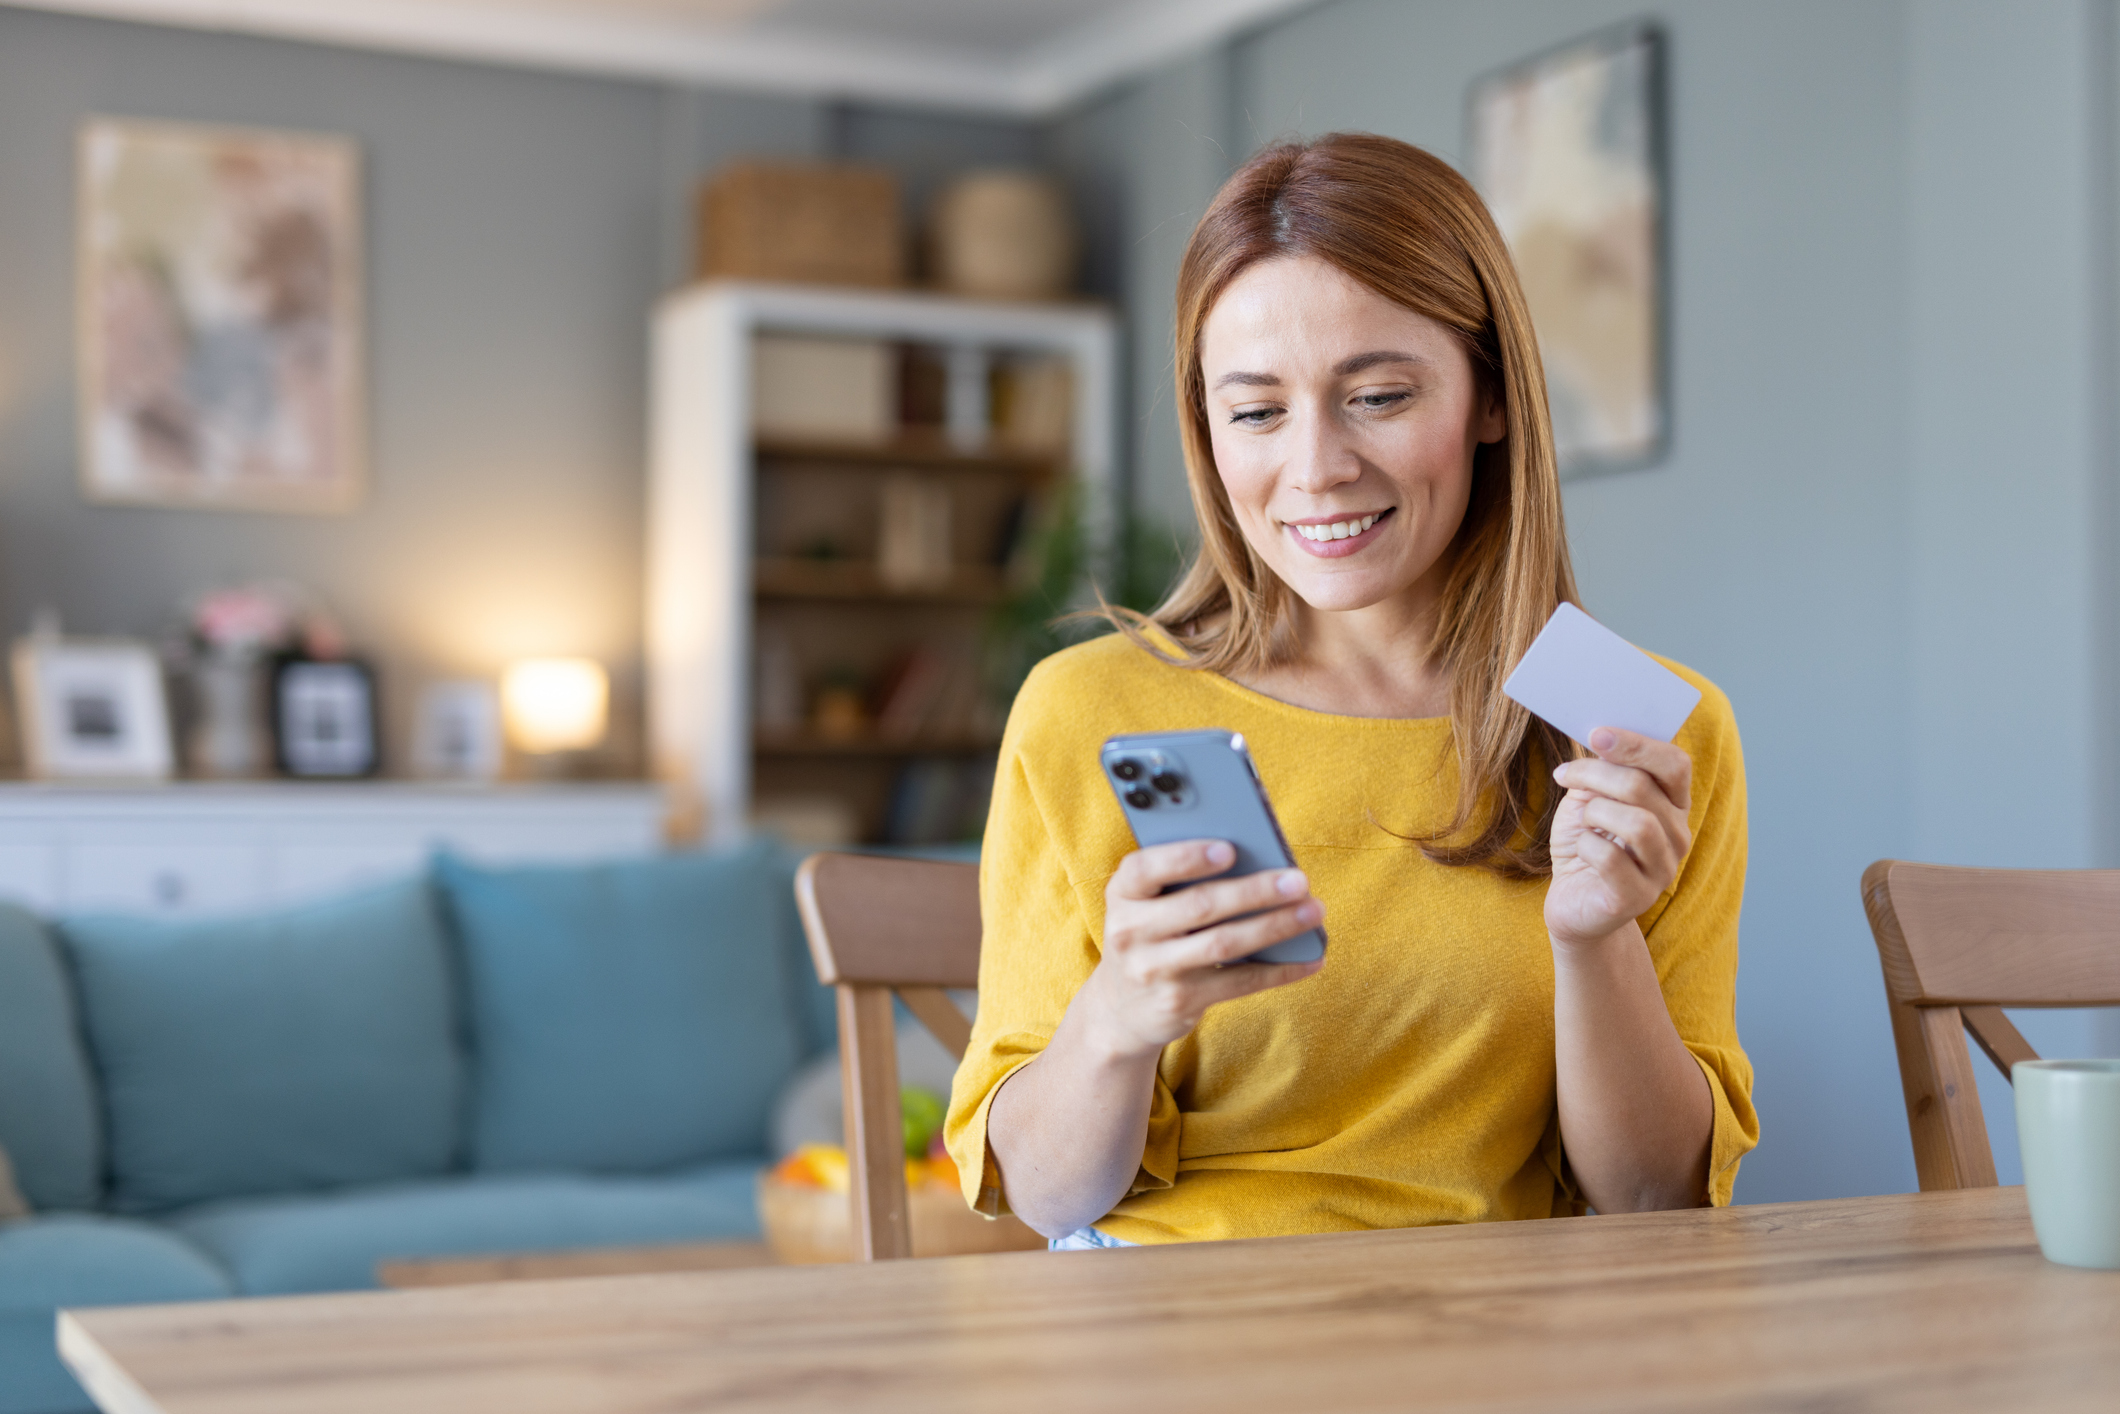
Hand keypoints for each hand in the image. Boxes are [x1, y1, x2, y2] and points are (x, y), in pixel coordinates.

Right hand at [1079, 839, 1324, 1060]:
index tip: (1230, 849)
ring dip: (1275, 926)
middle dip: (1255, 891)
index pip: (1146, 868)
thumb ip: (1182, 880)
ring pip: (1224, 944)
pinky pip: (1238, 982)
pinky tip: (1310, 959)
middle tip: (1298, 880)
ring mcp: (1153, 969)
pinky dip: (1279, 970)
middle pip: (1200, 905)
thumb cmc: (1150, 935)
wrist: (1122, 1008)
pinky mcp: (1179, 1001)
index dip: (1187, 857)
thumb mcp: (1146, 904)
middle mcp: (1129, 931)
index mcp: (1122, 892)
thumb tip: (1259, 862)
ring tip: (1312, 911)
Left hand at [1546, 727, 1692, 949]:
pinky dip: (1586, 846)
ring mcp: (1663, 869)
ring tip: (1583, 821)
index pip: (1675, 765)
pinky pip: (1611, 858)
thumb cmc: (1585, 843)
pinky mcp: (1637, 898)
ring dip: (1595, 812)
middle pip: (1643, 788)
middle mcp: (1678, 836)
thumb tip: (1599, 735)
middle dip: (1595, 774)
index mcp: (1673, 804)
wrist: (1572, 901)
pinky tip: (1581, 851)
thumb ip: (1601, 771)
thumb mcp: (1589, 799)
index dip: (1637, 744)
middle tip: (1565, 774)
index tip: (1596, 733)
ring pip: (1636, 823)